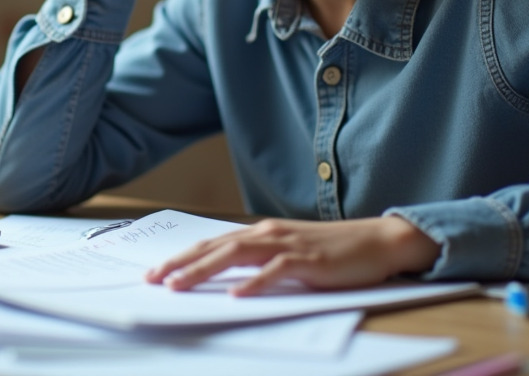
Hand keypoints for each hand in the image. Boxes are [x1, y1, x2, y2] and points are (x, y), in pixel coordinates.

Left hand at [144, 216, 441, 296]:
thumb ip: (257, 261)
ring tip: (179, 286)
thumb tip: (223, 278)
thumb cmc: (331, 252)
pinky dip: (254, 282)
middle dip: (181, 264)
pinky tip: (236, 295)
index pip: (212, 244)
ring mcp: (288, 245)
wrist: (376, 242)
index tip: (154, 272)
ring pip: (236, 255)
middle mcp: (268, 234)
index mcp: (260, 233)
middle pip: (215, 247)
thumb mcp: (287, 254)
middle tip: (152, 279)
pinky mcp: (309, 260)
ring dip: (204, 271)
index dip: (181, 257)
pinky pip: (276, 271)